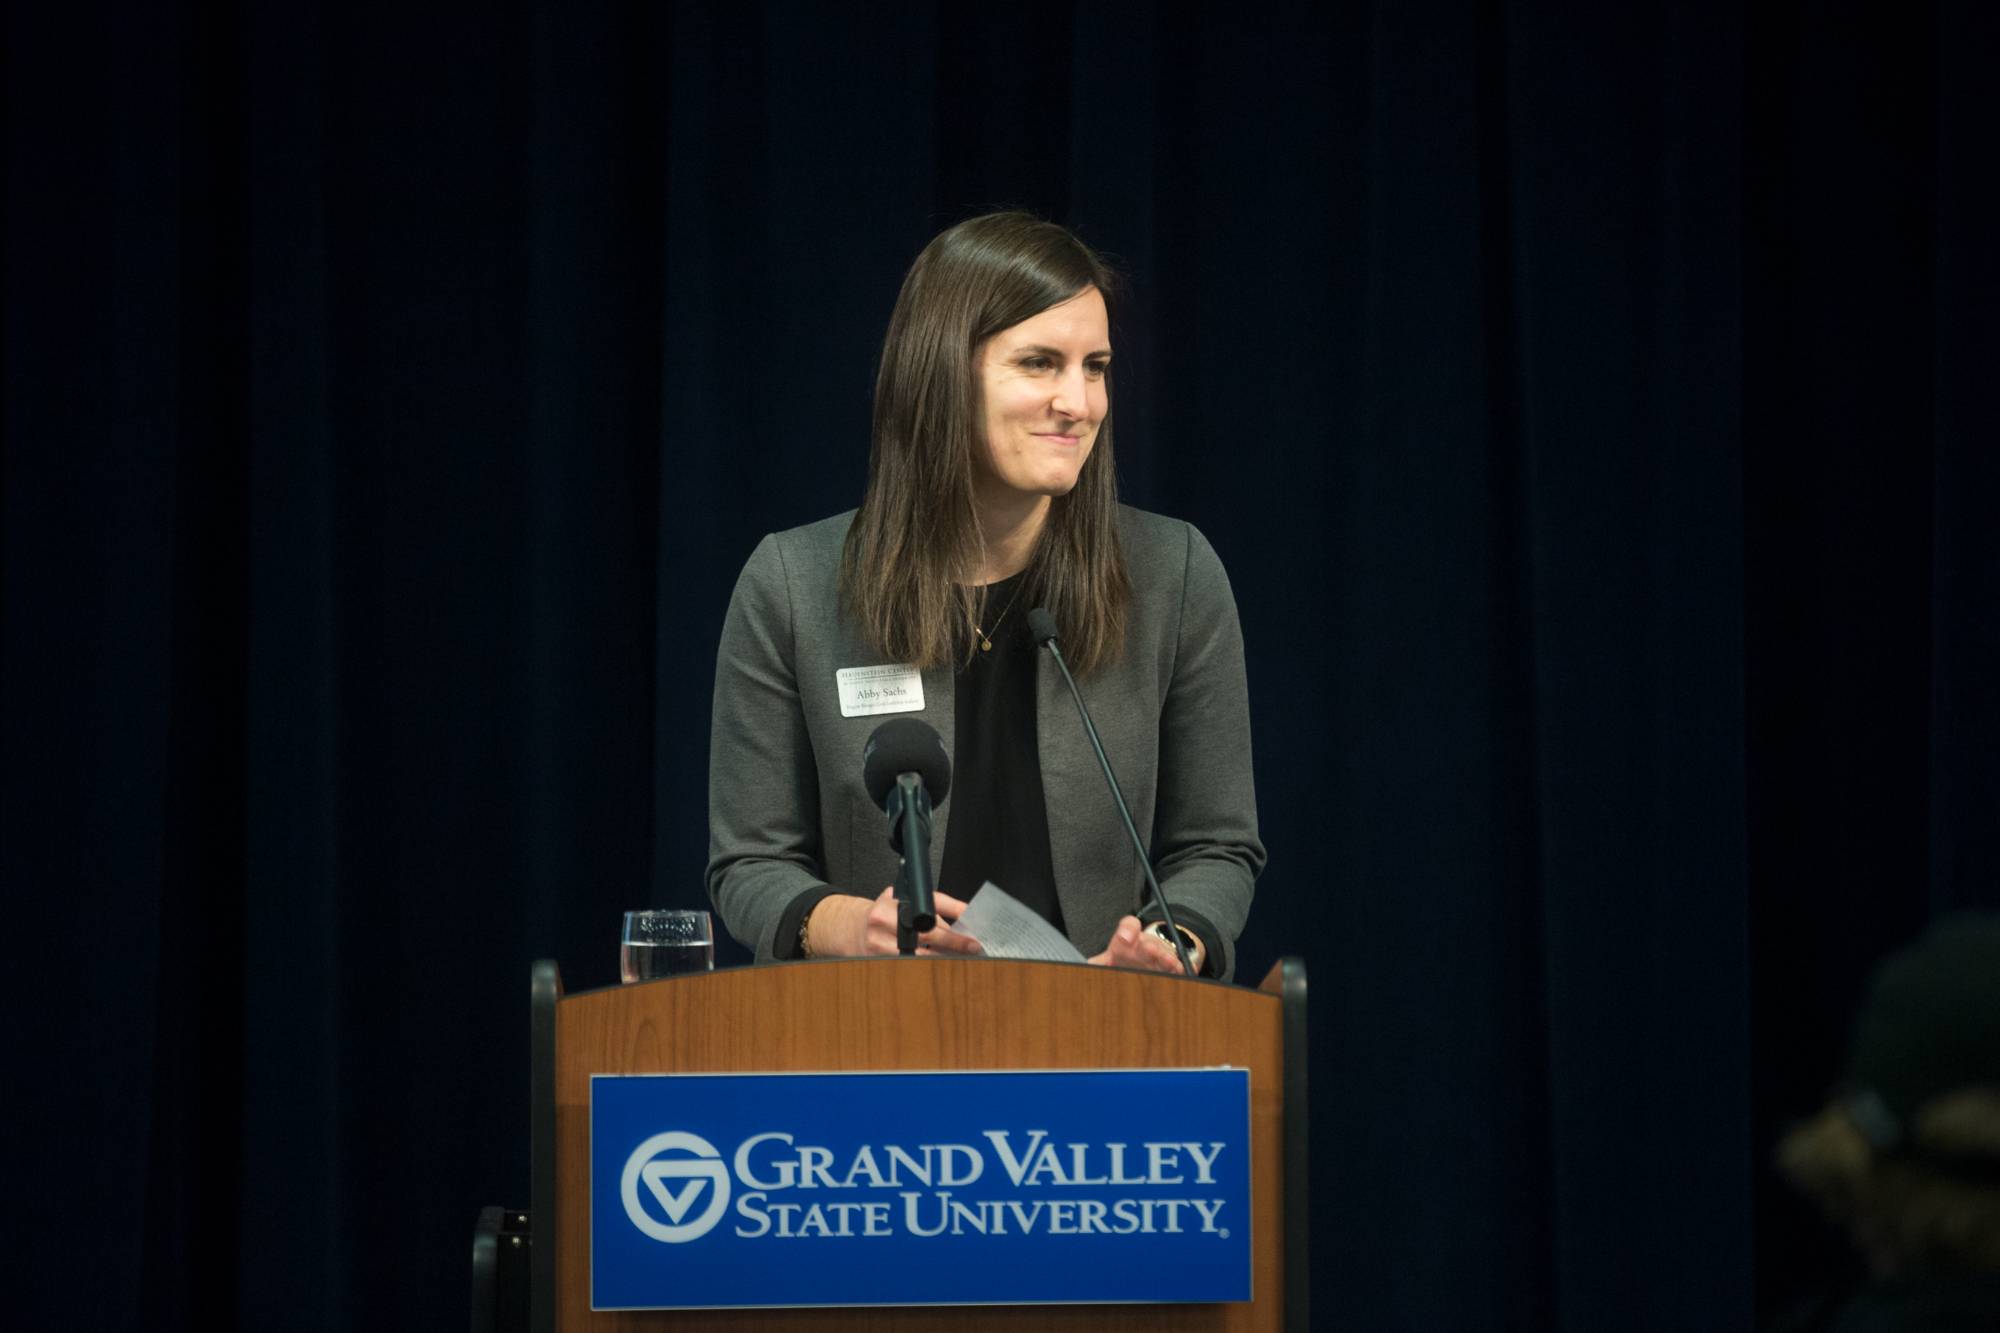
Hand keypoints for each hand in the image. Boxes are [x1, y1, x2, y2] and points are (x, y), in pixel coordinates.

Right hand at [811, 887, 982, 957]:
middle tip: (972, 950)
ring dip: (941, 960)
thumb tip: (967, 913)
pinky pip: (908, 970)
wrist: (849, 928)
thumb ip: (938, 904)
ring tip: (957, 960)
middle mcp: (883, 925)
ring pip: (920, 959)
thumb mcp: (907, 899)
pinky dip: (925, 970)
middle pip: (927, 939)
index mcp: (892, 905)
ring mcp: (878, 947)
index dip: (953, 932)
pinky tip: (936, 970)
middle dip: (953, 946)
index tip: (971, 941)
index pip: (930, 916)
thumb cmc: (884, 913)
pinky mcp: (877, 964)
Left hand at [1087, 915, 1188, 974]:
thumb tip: (1086, 965)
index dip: (1128, 930)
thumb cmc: (1125, 958)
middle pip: (1148, 943)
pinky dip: (1180, 968)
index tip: (1125, 938)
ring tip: (1171, 962)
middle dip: (1150, 947)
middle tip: (1151, 949)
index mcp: (1127, 942)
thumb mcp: (1108, 959)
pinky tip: (1182, 969)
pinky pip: (1177, 966)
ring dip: (1168, 958)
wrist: (1148, 960)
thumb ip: (1098, 962)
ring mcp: (1159, 956)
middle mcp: (1144, 946)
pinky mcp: (1171, 967)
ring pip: (1165, 955)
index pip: (1129, 927)